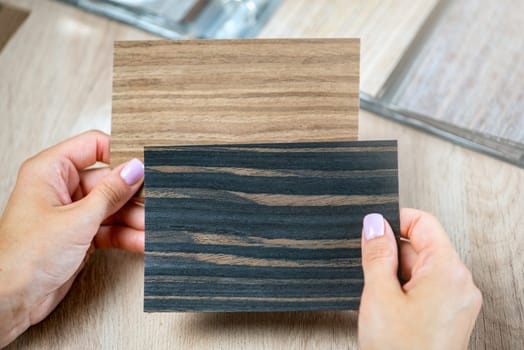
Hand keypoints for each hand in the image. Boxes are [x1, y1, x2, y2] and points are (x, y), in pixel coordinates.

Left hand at [0, 131, 144, 346]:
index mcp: (50, 171)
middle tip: (154, 203)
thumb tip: (134, 169)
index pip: (93, 146)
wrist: (11, 300)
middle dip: (132, 195)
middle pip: (108, 181)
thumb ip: (110, 193)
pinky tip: (141, 241)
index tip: (143, 166)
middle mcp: (60, 189)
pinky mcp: (79, 235)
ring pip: (112, 207)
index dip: (119, 154)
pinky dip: (126, 235)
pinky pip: (109, 228)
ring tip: (151, 227)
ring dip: (133, 219)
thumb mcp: (78, 219)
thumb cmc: (23, 257)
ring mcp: (71, 213)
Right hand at [358, 209, 481, 348]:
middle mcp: (460, 283)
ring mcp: (457, 300)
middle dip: (392, 254)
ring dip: (395, 275)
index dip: (395, 221)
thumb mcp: (379, 295)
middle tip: (372, 275)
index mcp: (448, 271)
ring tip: (381, 300)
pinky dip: (404, 291)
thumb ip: (377, 253)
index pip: (424, 222)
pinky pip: (425, 288)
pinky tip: (388, 309)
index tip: (373, 229)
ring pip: (421, 268)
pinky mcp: (450, 315)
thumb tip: (374, 224)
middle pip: (422, 246)